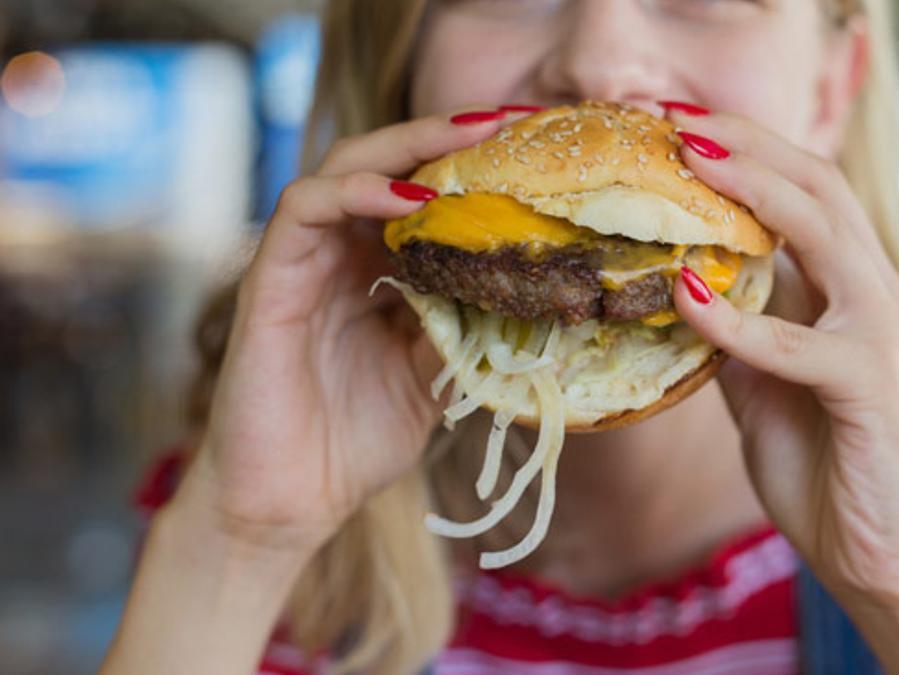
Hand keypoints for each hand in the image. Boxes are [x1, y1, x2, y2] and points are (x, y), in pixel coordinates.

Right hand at [178, 110, 509, 555]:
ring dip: (406, 148)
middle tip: (508, 122)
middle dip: (446, 136)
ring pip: (345, 169)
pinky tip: (407, 197)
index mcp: (379, 274)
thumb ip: (463, 330)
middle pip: (388, 166)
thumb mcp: (431, 379)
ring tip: (467, 140)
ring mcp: (303, 263)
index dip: (471, 170)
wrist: (291, 504)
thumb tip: (526, 293)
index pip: (422, 197)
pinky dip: (354, 192)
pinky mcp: (270, 280)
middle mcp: (341, 256)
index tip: (531, 149)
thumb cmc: (355, 443)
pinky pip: (304, 210)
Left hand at [666, 112, 898, 607]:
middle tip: (677, 119)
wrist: (885, 557)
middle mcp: (876, 294)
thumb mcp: (760, 389)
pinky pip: (798, 342)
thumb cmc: (826, 469)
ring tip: (691, 163)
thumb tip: (678, 297)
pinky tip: (686, 295)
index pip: (806, 193)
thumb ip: (734, 338)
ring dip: (753, 194)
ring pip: (824, 234)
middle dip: (750, 145)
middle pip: (820, 188)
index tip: (677, 128)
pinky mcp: (871, 385)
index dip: (748, 153)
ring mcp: (879, 334)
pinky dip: (739, 320)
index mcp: (851, 290)